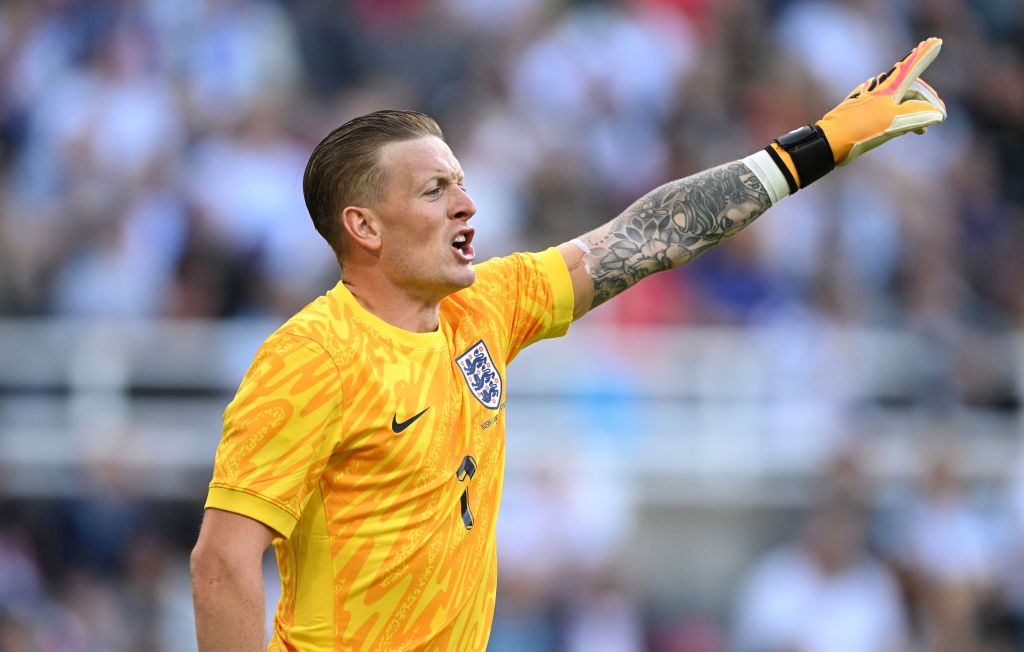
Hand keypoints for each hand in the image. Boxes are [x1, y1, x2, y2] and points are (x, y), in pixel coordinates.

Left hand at [817, 37, 946, 165]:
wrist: (831, 140)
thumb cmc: (861, 128)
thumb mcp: (893, 121)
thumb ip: (917, 114)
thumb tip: (937, 114)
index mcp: (889, 88)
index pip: (912, 67)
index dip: (925, 55)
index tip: (936, 41)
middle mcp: (881, 90)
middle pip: (910, 88)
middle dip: (927, 100)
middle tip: (940, 114)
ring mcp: (871, 100)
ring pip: (900, 101)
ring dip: (915, 112)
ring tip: (922, 130)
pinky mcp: (864, 112)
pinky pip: (889, 110)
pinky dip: (901, 117)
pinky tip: (902, 129)